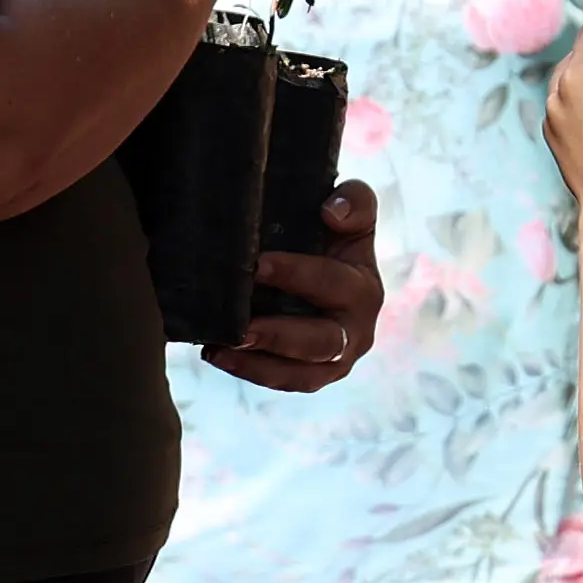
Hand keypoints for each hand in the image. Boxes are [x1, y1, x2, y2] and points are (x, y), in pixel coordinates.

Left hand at [201, 186, 384, 392]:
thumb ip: (355, 201)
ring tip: (219, 350)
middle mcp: (357, 330)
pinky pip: (286, 382)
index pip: (333, 283)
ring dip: (260, 365)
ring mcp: (337, 360)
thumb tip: (333, 213)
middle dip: (278, 336)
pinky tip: (217, 353)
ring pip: (304, 375)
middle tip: (239, 330)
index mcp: (365, 288)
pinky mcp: (314, 374)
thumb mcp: (352, 209)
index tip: (258, 265)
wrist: (326, 259)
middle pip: (324, 343)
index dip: (297, 274)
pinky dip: (251, 372)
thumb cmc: (332, 233)